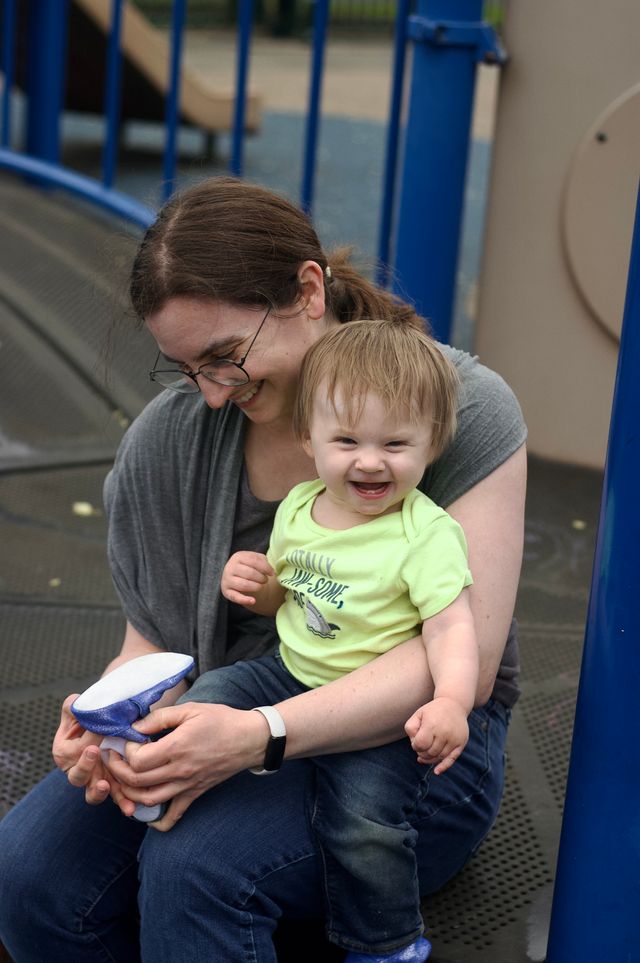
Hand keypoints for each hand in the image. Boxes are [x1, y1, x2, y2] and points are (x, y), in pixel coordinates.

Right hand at [52, 695, 135, 813]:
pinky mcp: (109, 786)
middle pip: (77, 775)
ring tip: (105, 785)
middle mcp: (75, 770)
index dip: (87, 737)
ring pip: (92, 792)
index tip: (98, 728)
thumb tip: (76, 703)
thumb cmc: (88, 719)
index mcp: (64, 751)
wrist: (102, 727)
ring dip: (99, 791)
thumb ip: (73, 707)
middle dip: (85, 765)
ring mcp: (93, 780)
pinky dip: (122, 803)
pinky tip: (130, 808)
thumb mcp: (77, 711)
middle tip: (94, 752)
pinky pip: (114, 798)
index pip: (75, 747)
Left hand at [103, 701, 269, 830]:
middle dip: (118, 770)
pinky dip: (156, 820)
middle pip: (137, 781)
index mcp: (177, 747)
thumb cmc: (221, 720)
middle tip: (114, 758)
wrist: (249, 739)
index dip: (126, 751)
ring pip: (148, 800)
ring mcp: (187, 785)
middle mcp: (180, 770)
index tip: (127, 740)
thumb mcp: (191, 710)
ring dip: (129, 793)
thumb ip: (161, 717)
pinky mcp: (195, 793)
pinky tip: (145, 813)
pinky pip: (173, 815)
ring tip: (123, 779)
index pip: (138, 760)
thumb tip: (136, 726)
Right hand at [221, 551, 273, 605]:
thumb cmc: (250, 566)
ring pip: (244, 585)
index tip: (272, 573)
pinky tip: (253, 601)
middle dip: (261, 578)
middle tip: (265, 580)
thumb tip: (271, 571)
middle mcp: (230, 567)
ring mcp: (227, 580)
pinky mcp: (226, 591)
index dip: (266, 568)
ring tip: (260, 586)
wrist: (237, 576)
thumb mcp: (256, 560)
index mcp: (238, 557)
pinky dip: (245, 600)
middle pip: (250, 573)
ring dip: (256, 587)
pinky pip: (235, 597)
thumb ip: (264, 562)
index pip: (254, 561)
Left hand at [404, 696, 469, 774]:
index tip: (416, 741)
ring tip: (426, 754)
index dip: (415, 746)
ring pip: (439, 757)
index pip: (420, 745)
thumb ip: (411, 729)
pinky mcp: (461, 743)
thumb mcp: (418, 714)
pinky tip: (436, 771)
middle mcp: (444, 732)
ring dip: (430, 759)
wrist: (454, 704)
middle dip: (422, 752)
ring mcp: (454, 738)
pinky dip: (443, 767)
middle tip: (422, 745)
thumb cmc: (432, 711)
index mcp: (432, 725)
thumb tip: (415, 745)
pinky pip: (452, 759)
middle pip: (429, 753)